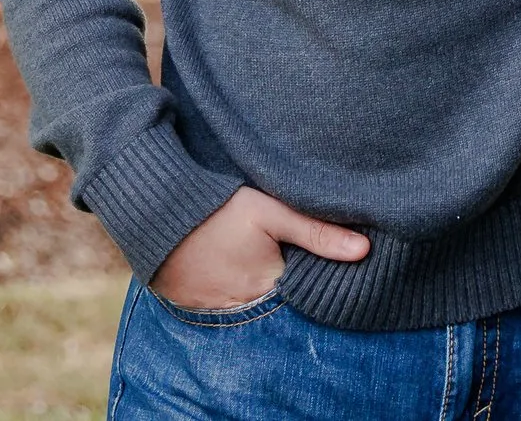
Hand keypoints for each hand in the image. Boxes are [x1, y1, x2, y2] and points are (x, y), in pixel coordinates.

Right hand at [150, 186, 368, 308]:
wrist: (156, 212)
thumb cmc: (218, 209)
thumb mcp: (272, 212)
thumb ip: (317, 232)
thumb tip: (365, 250)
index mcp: (269, 286)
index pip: (306, 294)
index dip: (316, 279)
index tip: (323, 266)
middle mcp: (244, 307)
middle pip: (280, 304)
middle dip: (290, 287)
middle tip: (286, 259)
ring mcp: (216, 311)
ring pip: (252, 307)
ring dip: (260, 292)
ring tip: (257, 264)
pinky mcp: (193, 307)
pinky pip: (224, 308)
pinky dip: (233, 294)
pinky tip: (234, 271)